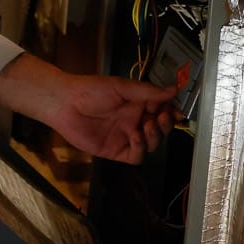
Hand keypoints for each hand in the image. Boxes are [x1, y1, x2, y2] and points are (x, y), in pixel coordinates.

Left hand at [0, 54, 176, 164]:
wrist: (66, 104)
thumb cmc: (91, 90)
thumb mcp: (122, 87)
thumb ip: (148, 91)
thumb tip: (173, 90)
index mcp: (137, 103)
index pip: (162, 109)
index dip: (172, 111)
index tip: (178, 111)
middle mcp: (134, 120)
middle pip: (160, 128)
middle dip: (166, 124)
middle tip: (161, 117)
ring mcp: (125, 136)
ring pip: (152, 143)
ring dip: (155, 136)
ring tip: (147, 125)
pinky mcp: (116, 150)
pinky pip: (136, 156)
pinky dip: (140, 148)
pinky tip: (135, 136)